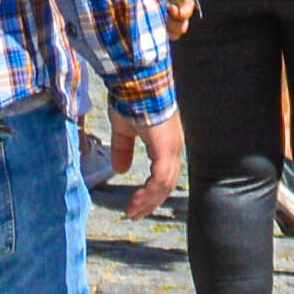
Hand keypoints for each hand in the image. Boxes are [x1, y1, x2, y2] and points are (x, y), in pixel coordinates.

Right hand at [108, 100, 183, 214]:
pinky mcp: (166, 148)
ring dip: (148, 201)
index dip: (151, 191)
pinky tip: (136, 202)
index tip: (136, 205)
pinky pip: (160, 179)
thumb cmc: (130, 98)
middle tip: (135, 214)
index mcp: (166, 143)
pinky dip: (148, 193)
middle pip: (166, 183)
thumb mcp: (123, 129)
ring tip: (132, 212)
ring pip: (164, 184)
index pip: (163, 174)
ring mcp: (172, 148)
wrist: (136, 80)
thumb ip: (123, 149)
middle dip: (150, 201)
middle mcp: (174, 147)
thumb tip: (119, 170)